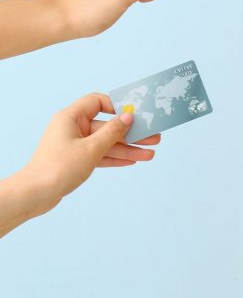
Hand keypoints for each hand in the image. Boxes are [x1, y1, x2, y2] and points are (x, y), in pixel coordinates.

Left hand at [21, 93, 160, 213]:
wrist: (34, 195)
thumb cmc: (58, 167)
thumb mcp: (92, 148)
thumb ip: (113, 131)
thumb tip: (128, 116)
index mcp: (71, 118)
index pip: (97, 101)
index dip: (117, 106)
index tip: (135, 114)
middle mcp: (73, 128)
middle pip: (108, 126)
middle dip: (131, 134)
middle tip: (153, 137)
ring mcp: (74, 145)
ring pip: (107, 143)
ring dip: (127, 149)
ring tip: (149, 155)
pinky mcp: (76, 160)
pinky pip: (100, 155)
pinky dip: (115, 158)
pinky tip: (132, 161)